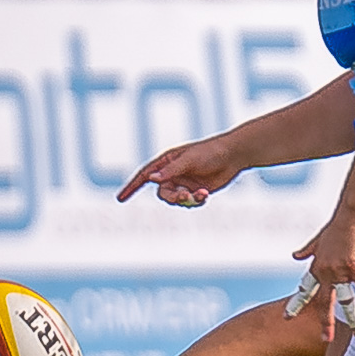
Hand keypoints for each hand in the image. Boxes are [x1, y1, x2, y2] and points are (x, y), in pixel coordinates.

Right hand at [117, 132, 242, 205]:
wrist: (233, 155)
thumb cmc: (210, 152)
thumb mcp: (189, 160)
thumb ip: (171, 170)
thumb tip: (151, 178)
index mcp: (167, 162)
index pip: (145, 175)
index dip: (132, 187)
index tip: (121, 199)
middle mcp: (173, 174)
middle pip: (163, 193)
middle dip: (173, 197)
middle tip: (185, 196)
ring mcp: (185, 183)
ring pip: (176, 200)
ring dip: (186, 200)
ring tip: (200, 194)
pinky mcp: (196, 191)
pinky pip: (190, 203)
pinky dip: (196, 201)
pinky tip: (205, 194)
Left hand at [292, 204, 354, 342]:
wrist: (351, 214)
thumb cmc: (338, 225)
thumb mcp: (318, 239)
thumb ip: (308, 250)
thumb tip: (295, 256)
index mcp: (317, 266)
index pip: (306, 289)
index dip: (297, 304)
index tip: (288, 317)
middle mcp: (326, 271)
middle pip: (324, 302)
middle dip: (324, 322)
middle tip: (324, 338)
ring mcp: (339, 270)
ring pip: (346, 299)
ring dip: (353, 318)